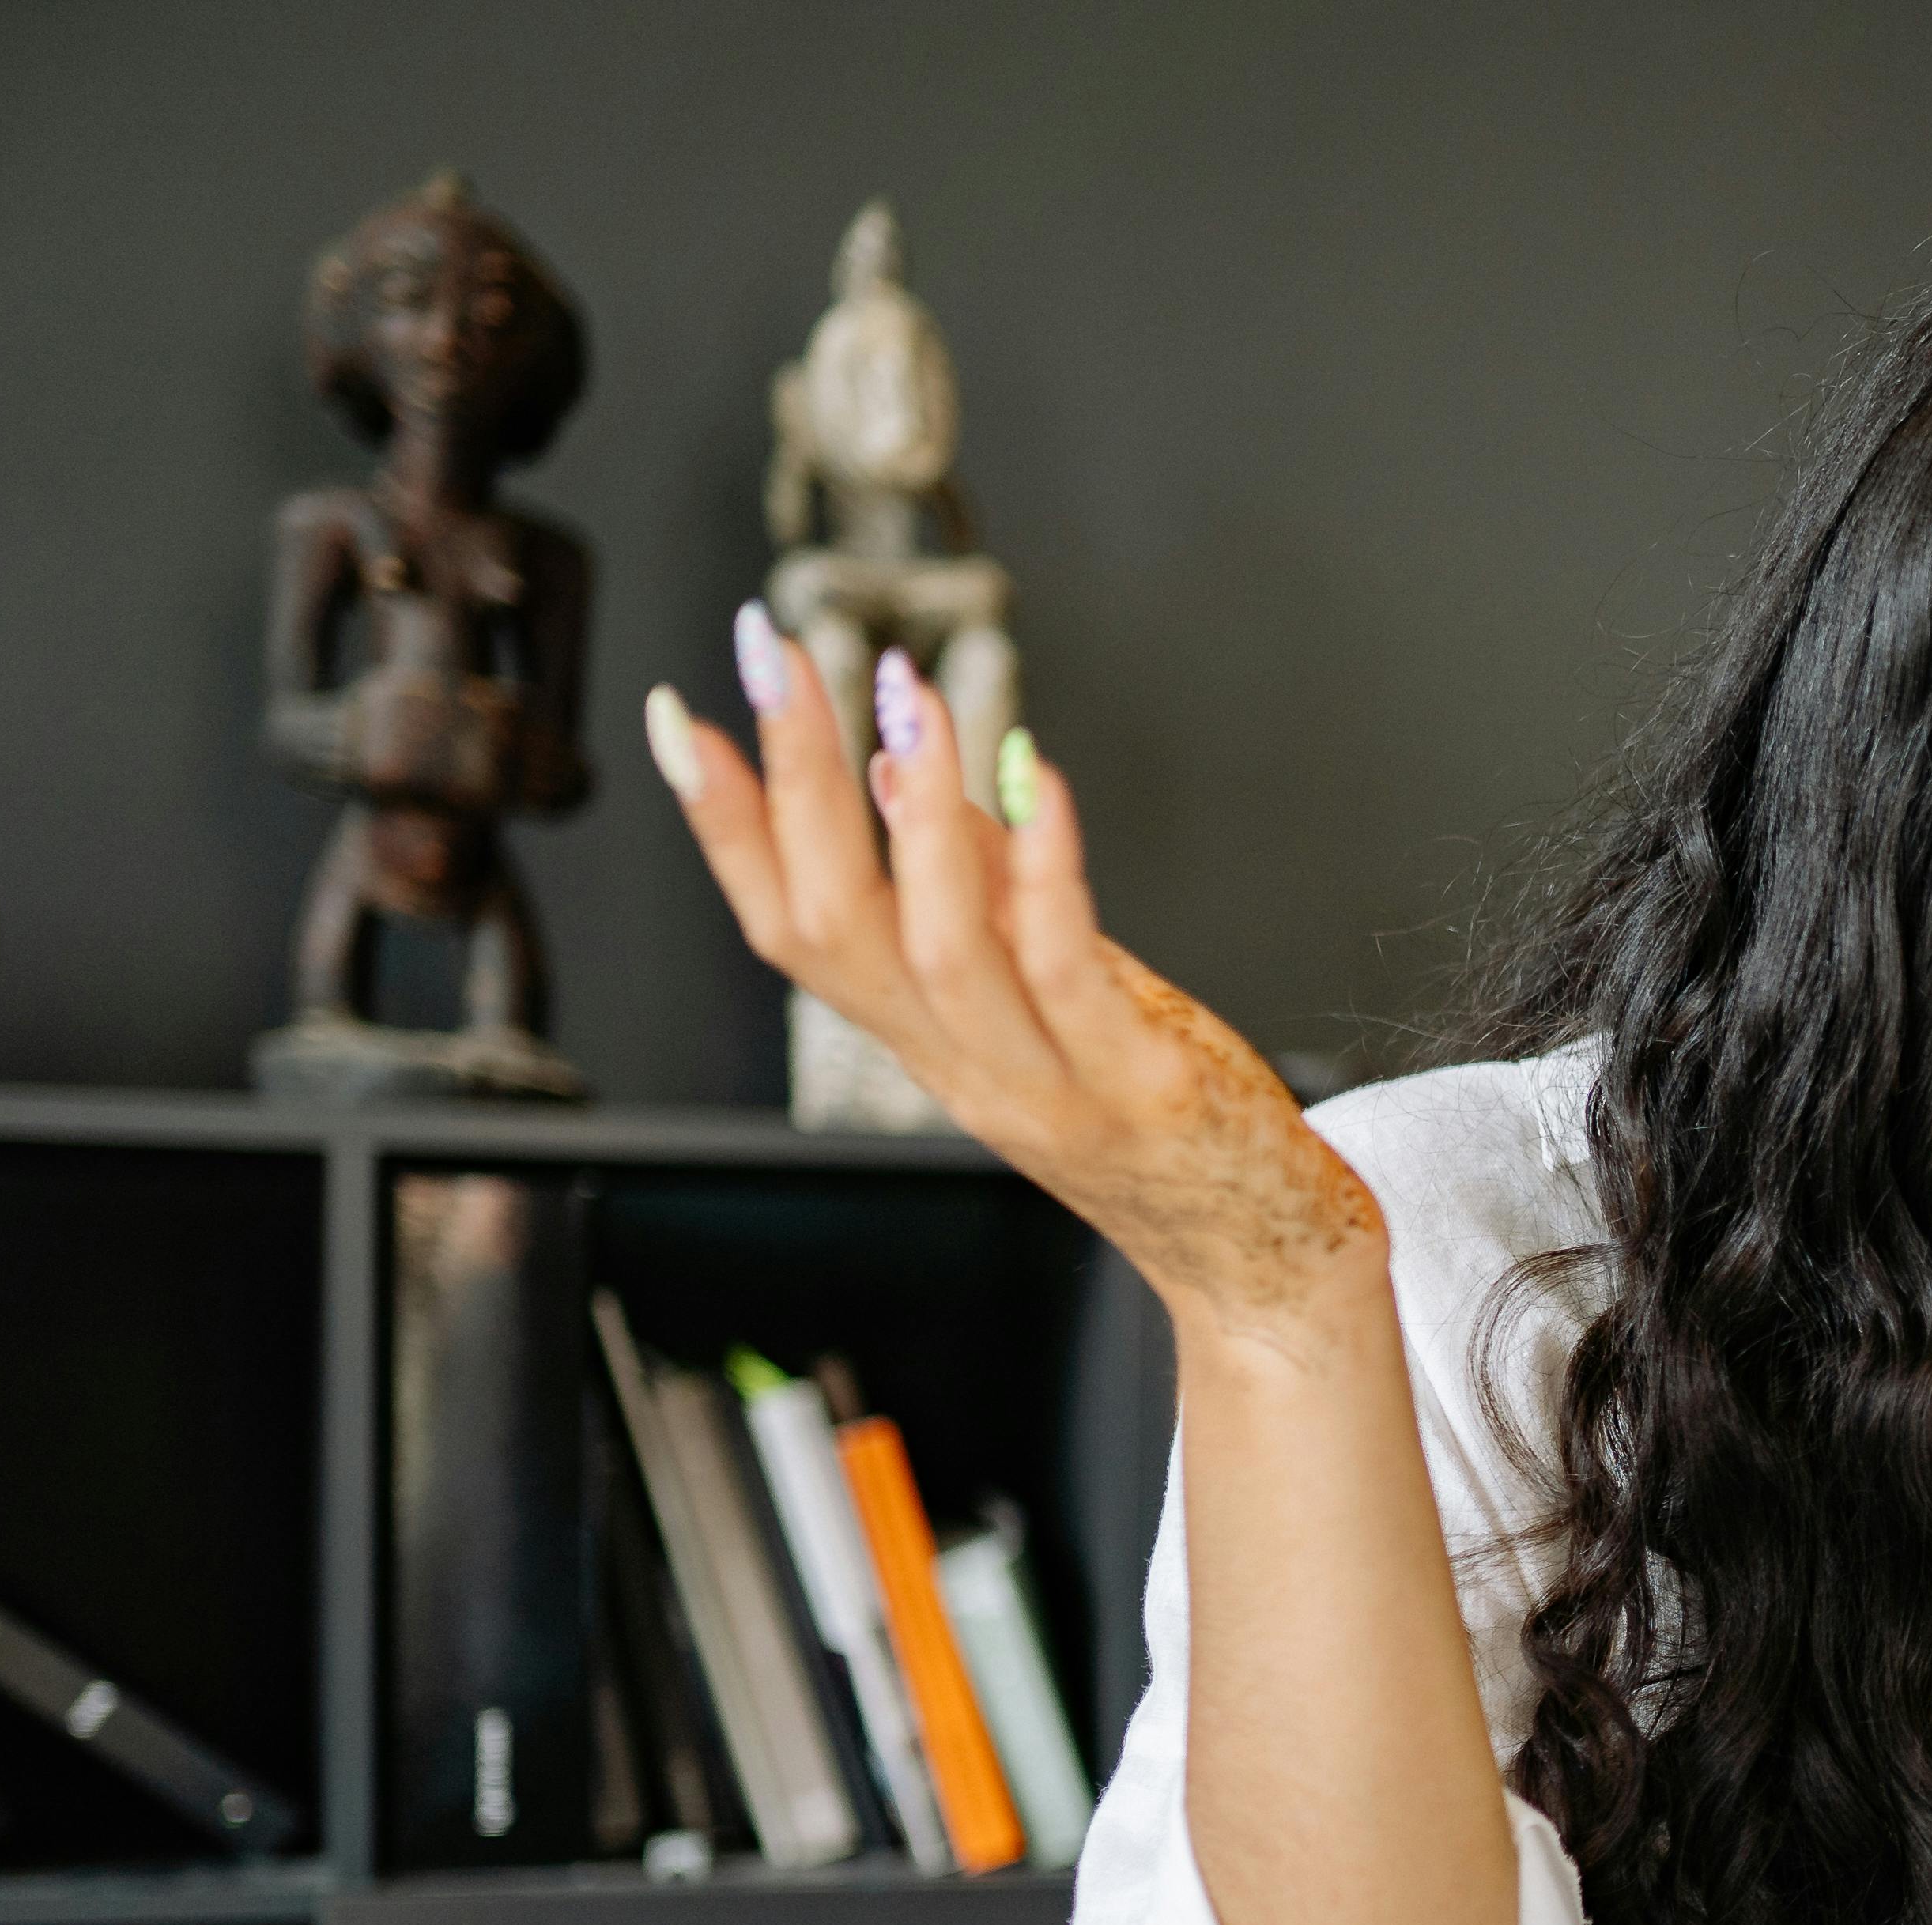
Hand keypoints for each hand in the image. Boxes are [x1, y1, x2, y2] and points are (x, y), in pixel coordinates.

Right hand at [641, 621, 1382, 1342]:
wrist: (1257, 1254)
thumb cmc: (1154, 1116)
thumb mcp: (1046, 992)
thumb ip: (978, 887)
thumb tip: (895, 766)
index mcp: (927, 1043)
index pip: (788, 930)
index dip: (725, 828)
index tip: (674, 718)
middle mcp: (962, 1068)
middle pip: (836, 926)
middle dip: (792, 786)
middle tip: (771, 663)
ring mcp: (1044, 1084)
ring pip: (938, 950)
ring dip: (914, 817)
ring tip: (903, 699)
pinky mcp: (1137, 1088)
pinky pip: (1070, 974)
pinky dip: (1048, 875)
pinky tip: (1042, 784)